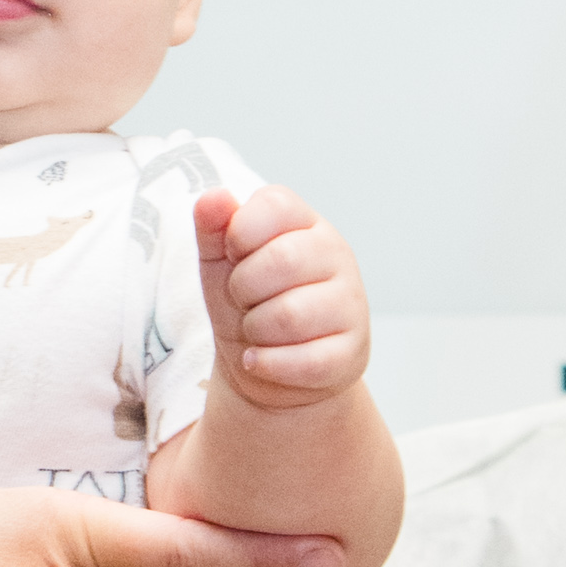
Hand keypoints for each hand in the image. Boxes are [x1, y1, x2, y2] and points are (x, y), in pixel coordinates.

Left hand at [196, 185, 369, 409]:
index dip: (239, 233)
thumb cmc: (248, 304)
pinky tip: (261, 359)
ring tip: (258, 330)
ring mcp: (350, 304)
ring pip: (290, 315)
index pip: (274, 205)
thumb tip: (214, 197)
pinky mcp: (351, 352)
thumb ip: (214, 226)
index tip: (236, 255)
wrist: (270, 369)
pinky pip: (304, 360)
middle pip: (282, 260)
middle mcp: (337, 255)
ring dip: (255, 330)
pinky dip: (268, 364)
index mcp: (305, 222)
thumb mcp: (221, 261)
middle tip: (244, 299)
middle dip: (243, 288)